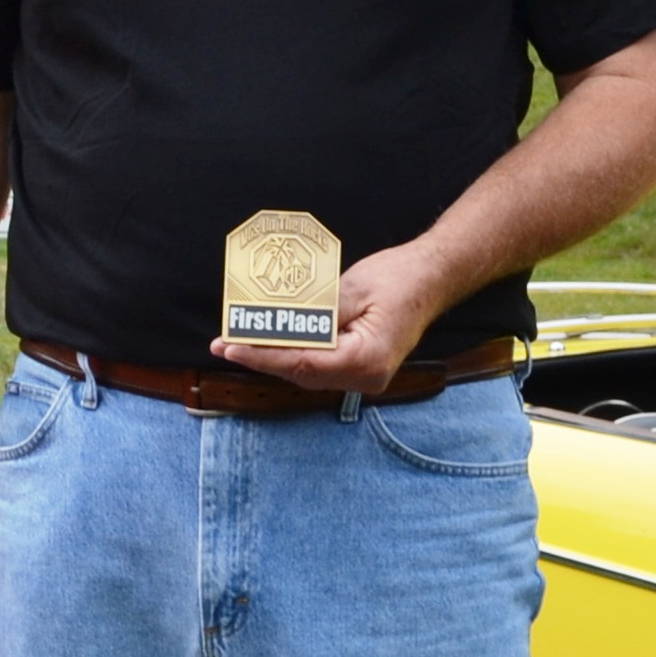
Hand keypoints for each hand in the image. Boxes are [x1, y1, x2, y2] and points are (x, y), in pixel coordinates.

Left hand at [210, 240, 441, 393]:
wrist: (433, 278)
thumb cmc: (399, 278)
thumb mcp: (351, 289)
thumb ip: (314, 314)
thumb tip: (274, 326)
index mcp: (368, 360)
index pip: (302, 364)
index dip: (263, 355)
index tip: (231, 347)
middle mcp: (368, 378)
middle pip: (301, 373)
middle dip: (260, 357)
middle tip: (222, 345)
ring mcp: (365, 377)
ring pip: (306, 373)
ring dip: (272, 357)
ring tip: (236, 343)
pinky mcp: (360, 369)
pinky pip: (317, 367)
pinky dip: (291, 355)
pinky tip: (267, 343)